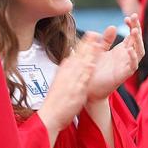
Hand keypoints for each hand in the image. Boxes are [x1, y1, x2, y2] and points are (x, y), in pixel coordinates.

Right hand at [37, 32, 103, 146]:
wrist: (51, 114)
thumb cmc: (56, 100)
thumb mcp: (61, 81)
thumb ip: (67, 71)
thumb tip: (70, 61)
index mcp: (65, 70)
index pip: (75, 54)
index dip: (84, 44)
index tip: (91, 35)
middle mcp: (67, 73)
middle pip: (79, 56)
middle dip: (87, 44)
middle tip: (95, 33)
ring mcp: (71, 81)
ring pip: (82, 64)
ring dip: (89, 54)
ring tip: (96, 45)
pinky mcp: (75, 91)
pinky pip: (82, 79)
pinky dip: (86, 71)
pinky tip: (91, 64)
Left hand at [86, 15, 143, 101]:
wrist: (89, 88)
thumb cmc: (94, 69)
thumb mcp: (99, 50)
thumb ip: (106, 40)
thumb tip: (113, 26)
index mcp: (121, 50)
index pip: (131, 36)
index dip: (132, 26)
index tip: (128, 17)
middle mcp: (126, 57)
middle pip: (137, 42)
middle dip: (137, 29)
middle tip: (134, 17)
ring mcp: (126, 66)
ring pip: (139, 53)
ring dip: (137, 42)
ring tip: (134, 31)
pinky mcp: (123, 75)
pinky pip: (132, 66)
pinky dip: (133, 58)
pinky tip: (129, 49)